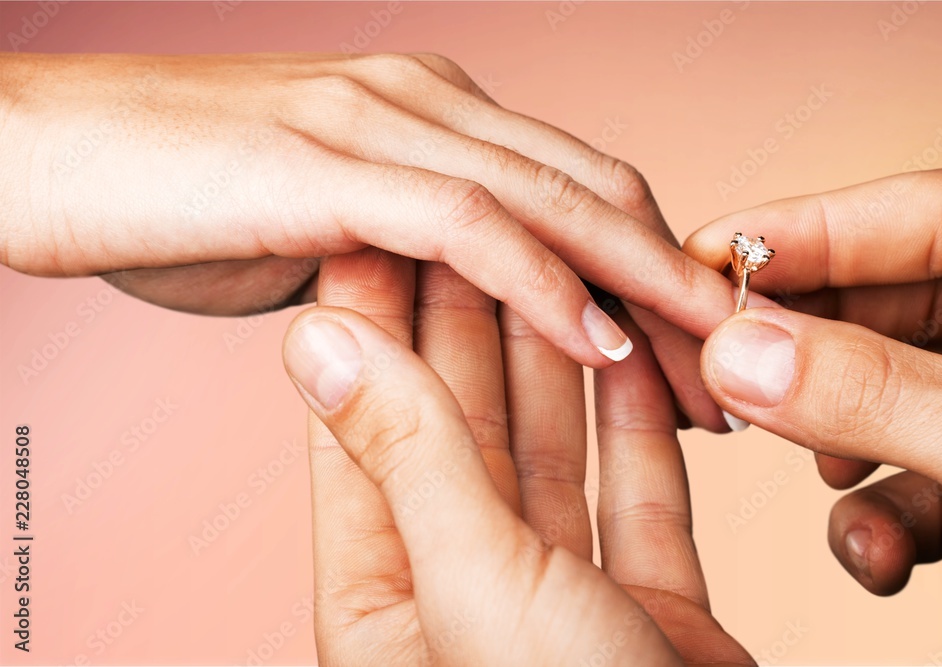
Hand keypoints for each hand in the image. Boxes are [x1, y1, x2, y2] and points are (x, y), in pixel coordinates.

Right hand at [0, 52, 739, 427]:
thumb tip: (439, 309)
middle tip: (740, 358)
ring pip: (558, 201)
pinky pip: (471, 228)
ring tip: (711, 361)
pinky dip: (545, 287)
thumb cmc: (174, 194)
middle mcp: (430, 103)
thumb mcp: (317, 223)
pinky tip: (601, 345)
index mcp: (434, 112)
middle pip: (598, 188)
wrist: (43, 153)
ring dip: (645, 285)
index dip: (650, 262)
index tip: (696, 341)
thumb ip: (396, 252)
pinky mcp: (338, 166)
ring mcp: (387, 125)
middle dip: (677, 277)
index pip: (578, 186)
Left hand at [281, 254, 751, 664]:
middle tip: (485, 209)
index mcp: (385, 595)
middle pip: (462, 420)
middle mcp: (465, 588)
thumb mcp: (477, 589)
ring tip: (563, 254)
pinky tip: (634, 340)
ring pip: (553, 441)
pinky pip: (638, 488)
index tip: (383, 222)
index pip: (366, 424)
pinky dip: (639, 416)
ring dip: (563, 350)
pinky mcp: (648, 602)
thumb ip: (409, 456)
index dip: (373, 315)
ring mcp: (558, 593)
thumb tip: (316, 334)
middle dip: (475, 310)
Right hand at [684, 168, 941, 594]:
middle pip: (892, 309)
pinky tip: (875, 552)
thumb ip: (882, 395)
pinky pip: (929, 489)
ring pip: (897, 406)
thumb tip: (740, 355)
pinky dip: (887, 521)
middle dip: (806, 349)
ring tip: (819, 477)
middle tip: (724, 371)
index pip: (926, 215)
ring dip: (841, 450)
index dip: (811, 229)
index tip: (708, 259)